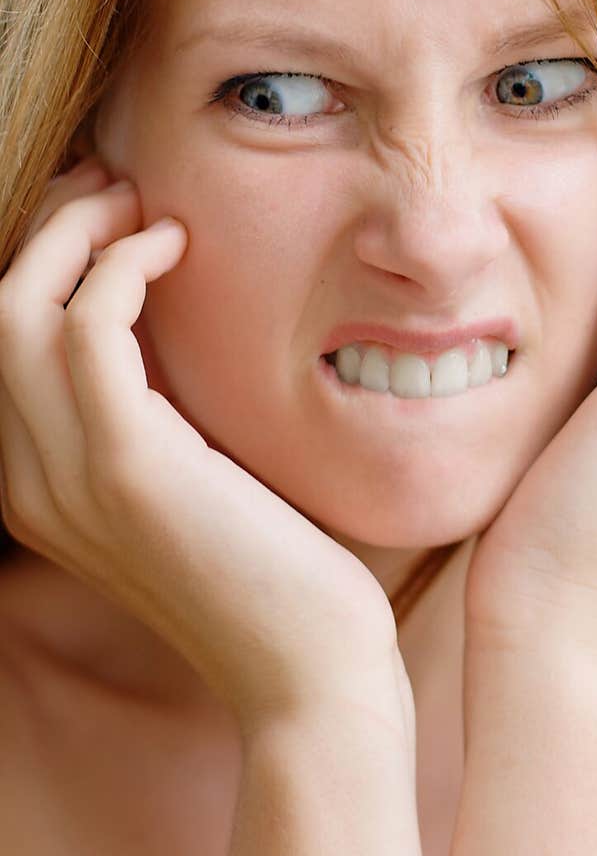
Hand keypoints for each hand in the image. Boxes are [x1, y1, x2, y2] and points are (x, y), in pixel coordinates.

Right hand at [0, 158, 402, 730]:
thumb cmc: (271, 570)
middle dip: (51, 229)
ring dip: (80, 231)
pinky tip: (176, 247)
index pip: (5, 343)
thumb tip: (161, 321)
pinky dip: (122, 266)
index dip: (45, 260)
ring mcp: (68, 480)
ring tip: (145, 204)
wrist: (307, 668)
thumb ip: (152, 416)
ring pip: (20, 306)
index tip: (108, 215)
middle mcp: (29, 484)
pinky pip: (88, 326)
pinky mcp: (128, 469)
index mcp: (38, 487)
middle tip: (120, 187)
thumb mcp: (189, 481)